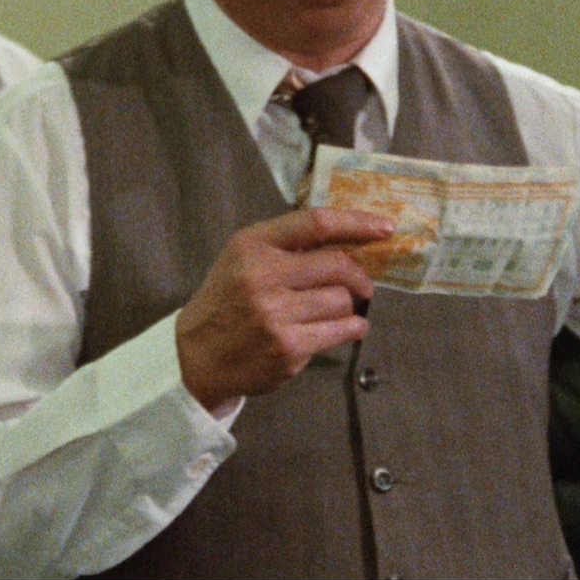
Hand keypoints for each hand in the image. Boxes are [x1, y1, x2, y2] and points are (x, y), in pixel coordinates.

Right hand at [175, 208, 387, 413]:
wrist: (195, 357)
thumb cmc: (226, 302)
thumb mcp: (242, 260)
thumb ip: (285, 247)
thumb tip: (348, 241)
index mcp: (252, 245)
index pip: (316, 223)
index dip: (357, 222)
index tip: (384, 228)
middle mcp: (263, 275)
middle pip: (337, 264)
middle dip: (359, 275)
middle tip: (363, 285)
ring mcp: (276, 313)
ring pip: (341, 300)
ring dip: (350, 305)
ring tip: (341, 311)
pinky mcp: (288, 347)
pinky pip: (340, 331)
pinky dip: (353, 328)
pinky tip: (349, 328)